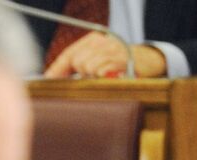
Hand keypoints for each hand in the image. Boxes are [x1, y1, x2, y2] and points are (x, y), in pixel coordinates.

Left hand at [44, 33, 165, 78]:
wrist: (149, 60)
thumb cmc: (121, 64)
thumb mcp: (100, 61)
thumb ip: (81, 68)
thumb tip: (58, 80)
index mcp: (92, 41)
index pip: (68, 54)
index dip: (57, 69)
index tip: (47, 81)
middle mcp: (101, 41)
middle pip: (77, 61)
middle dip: (81, 74)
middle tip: (94, 79)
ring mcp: (112, 48)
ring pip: (88, 66)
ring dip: (95, 77)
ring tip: (106, 78)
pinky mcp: (122, 57)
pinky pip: (103, 69)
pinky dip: (105, 76)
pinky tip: (113, 76)